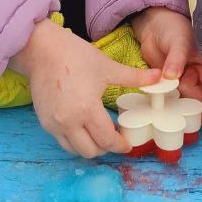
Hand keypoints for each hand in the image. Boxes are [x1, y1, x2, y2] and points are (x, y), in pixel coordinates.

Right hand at [12, 19, 160, 157]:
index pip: (107, 140)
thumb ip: (135, 77)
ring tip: (98, 132)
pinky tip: (83, 126)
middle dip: (105, 147)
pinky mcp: (44, 121)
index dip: (120, 145)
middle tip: (114, 136)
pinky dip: (75, 140)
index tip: (127, 144)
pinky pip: (62, 141)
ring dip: (89, 146)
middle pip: (91, 151)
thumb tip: (160, 76)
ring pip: (75, 150)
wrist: (41, 50)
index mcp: (87, 109)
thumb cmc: (75, 55)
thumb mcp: (107, 66)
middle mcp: (69, 122)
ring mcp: (54, 124)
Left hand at [131, 7, 201, 125]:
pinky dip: (168, 101)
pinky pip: (172, 99)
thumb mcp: (178, 41)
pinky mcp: (171, 86)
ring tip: (169, 89)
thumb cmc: (173, 28)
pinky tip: (162, 95)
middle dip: (193, 105)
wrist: (153, 26)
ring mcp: (186, 82)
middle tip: (180, 94)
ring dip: (179, 103)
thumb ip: (176, 58)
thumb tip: (171, 76)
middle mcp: (201, 77)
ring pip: (187, 102)